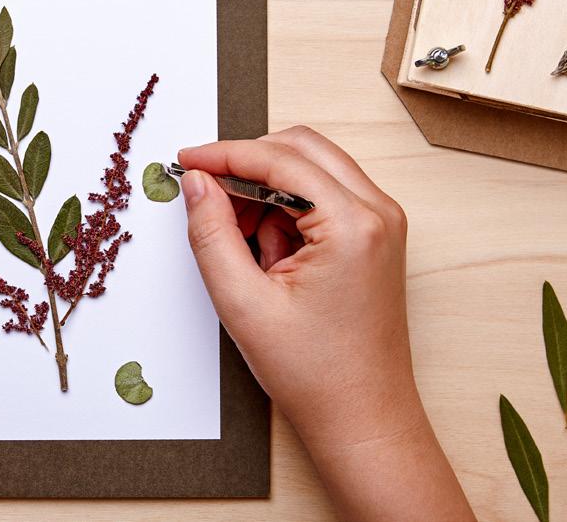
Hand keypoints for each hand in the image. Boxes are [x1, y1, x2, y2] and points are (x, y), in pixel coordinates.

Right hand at [178, 126, 472, 520]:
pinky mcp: (373, 237)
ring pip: (311, 170)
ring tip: (244, 251)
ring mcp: (381, 223)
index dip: (224, 154)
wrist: (362, 417)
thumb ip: (211, 233)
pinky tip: (269, 258)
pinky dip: (285, 212)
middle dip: (247, 165)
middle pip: (301, 148)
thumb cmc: (316, 374)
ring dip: (266, 192)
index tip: (185, 160)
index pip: (279, 159)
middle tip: (205, 195)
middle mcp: (377, 213)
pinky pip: (321, 197)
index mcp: (352, 225)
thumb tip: (196, 182)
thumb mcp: (243, 302)